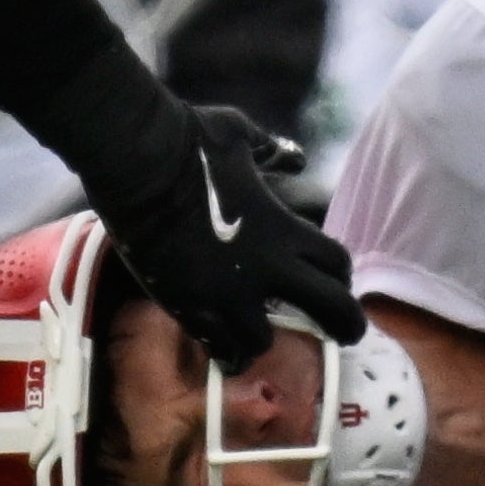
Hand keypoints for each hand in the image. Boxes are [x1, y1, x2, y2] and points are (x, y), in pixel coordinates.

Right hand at [92, 99, 357, 369]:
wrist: (136, 165)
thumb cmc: (190, 141)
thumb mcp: (242, 135)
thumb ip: (273, 149)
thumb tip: (296, 157)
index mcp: (282, 227)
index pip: (336, 262)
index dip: (343, 276)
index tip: (341, 283)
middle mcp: (264, 267)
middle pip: (327, 307)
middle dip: (343, 325)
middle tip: (348, 337)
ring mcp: (225, 293)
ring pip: (263, 340)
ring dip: (266, 339)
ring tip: (262, 339)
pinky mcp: (188, 306)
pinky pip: (216, 345)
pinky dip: (224, 350)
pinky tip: (225, 349)